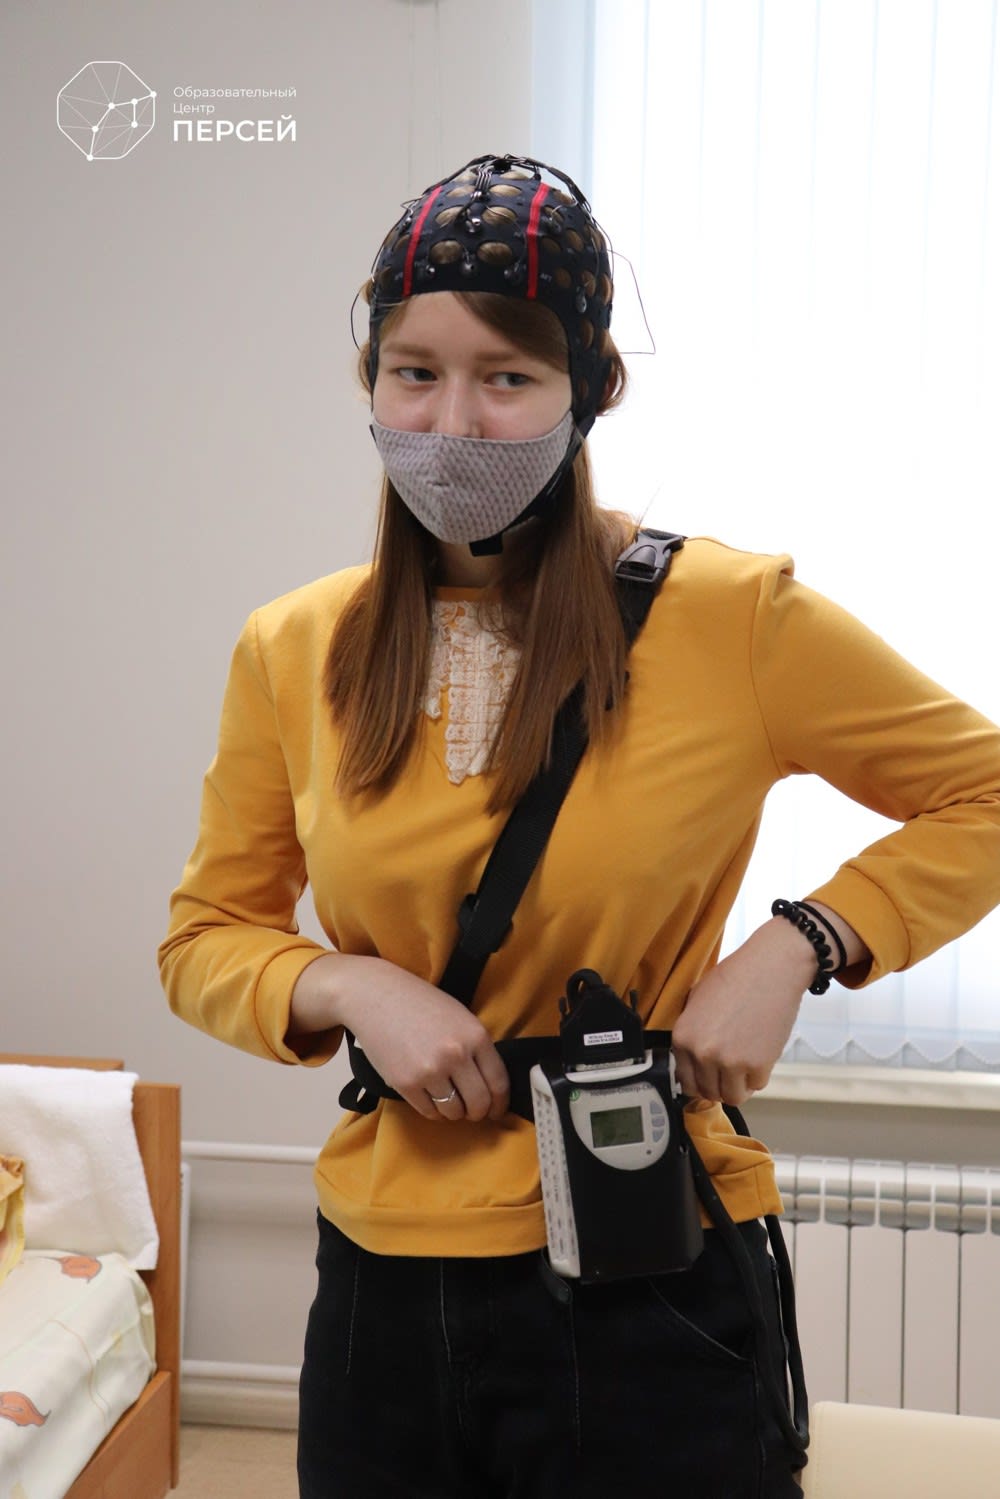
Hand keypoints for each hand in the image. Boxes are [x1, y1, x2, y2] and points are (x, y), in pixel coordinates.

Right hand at [290, 954, 509, 1122]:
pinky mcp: (405, 1083)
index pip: (499, 1082)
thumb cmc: (419, 1003)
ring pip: (454, 1111)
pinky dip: (433, 1111)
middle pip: (479, 1103)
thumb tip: (490, 1084)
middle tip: (473, 1112)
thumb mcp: (460, 1017)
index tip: (496, 1111)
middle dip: (478, 1113)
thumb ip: (477, 1047)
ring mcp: (430, 1071)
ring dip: (454, 1112)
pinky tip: (430, 1098)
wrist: (375, 996)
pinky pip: (429, 1112)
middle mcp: (456, 1055)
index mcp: (475, 1036)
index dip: (500, 1103)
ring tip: (448, 1101)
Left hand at [671, 918, 817, 1104]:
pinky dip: (759, 1076)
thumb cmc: (736, 978)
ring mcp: (729, 1061)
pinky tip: (761, 1056)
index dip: (699, 1081)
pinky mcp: (758, 1065)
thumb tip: (691, 1059)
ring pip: (731, 1096)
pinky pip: (756, 1086)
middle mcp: (702, 1053)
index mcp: (682, 1037)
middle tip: (731, 1073)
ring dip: (739, 1086)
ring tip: (746, 1069)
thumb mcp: (697, 1001)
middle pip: (707, 1092)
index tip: (709, 1078)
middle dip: (719, 1086)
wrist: (771, 968)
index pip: (685, 1081)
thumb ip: (692, 1032)